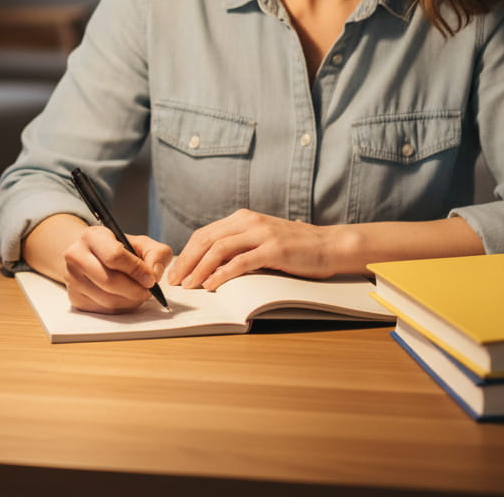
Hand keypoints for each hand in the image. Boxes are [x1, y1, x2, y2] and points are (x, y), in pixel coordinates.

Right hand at [62, 224, 172, 313]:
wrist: (89, 255)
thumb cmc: (117, 248)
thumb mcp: (139, 242)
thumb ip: (156, 253)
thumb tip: (155, 273)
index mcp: (92, 236)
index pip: (114, 256)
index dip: (137, 270)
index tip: (151, 279)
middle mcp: (76, 256)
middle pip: (110, 281)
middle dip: (135, 290)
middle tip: (148, 291)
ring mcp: (72, 279)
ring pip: (107, 299)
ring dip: (130, 301)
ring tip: (139, 294)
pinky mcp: (75, 298)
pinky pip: (103, 310)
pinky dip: (120, 308)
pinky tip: (126, 299)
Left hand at [167, 209, 345, 289]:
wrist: (330, 245)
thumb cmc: (297, 247)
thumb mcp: (263, 239)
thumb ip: (241, 244)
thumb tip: (212, 263)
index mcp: (243, 217)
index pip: (205, 233)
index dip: (186, 253)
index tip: (175, 271)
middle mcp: (249, 221)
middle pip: (206, 240)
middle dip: (186, 261)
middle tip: (174, 281)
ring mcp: (261, 234)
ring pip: (219, 249)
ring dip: (199, 269)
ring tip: (189, 286)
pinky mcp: (274, 249)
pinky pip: (241, 262)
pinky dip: (222, 274)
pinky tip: (212, 285)